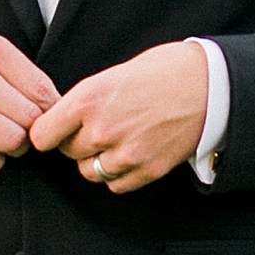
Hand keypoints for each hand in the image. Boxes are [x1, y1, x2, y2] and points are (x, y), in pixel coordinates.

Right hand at [0, 28, 59, 173]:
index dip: (51, 111)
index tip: (46, 118)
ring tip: (6, 140)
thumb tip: (53, 103)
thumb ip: (16, 71)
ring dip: (14, 148)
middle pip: (31, 119)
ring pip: (12, 142)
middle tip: (25, 131)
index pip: (43, 90)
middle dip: (33, 131)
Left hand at [28, 41, 207, 193]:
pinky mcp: (147, 170)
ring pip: (90, 172)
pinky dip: (119, 173)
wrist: (211, 86)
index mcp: (88, 99)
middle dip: (76, 142)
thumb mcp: (115, 73)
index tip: (54, 129)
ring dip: (96, 160)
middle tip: (95, 127)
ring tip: (115, 141)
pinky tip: (130, 153)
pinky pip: (116, 184)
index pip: (42, 134)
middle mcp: (101, 129)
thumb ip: (87, 99)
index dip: (48, 132)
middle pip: (67, 152)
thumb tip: (65, 117)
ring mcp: (125, 153)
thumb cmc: (166, 70)